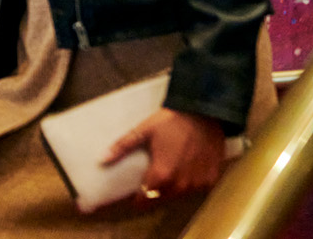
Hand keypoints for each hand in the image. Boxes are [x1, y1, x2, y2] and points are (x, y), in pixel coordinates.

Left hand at [103, 108, 226, 202]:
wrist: (203, 113)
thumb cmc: (171, 121)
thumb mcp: (143, 131)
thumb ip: (122, 146)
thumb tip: (102, 159)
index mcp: (162, 174)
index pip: (145, 198)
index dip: (136, 199)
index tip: (131, 197)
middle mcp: (181, 184)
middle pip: (161, 199)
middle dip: (151, 196)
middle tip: (144, 189)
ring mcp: (198, 183)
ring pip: (179, 196)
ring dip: (168, 192)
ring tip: (161, 182)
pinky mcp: (211, 179)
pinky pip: (195, 190)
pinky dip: (187, 187)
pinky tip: (181, 177)